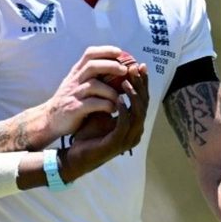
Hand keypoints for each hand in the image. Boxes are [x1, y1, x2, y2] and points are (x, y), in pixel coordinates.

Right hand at [43, 46, 131, 139]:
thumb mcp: (78, 84)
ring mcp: (73, 94)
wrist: (50, 120)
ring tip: (120, 98)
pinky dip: (106, 105)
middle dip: (111, 65)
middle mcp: (74, 80)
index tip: (120, 52)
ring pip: (94, 85)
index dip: (105, 50)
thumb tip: (118, 67)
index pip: (89, 54)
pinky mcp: (74, 108)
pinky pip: (93, 103)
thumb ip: (92, 76)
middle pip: (92, 66)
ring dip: (111, 91)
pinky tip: (112, 109)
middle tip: (125, 70)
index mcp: (76, 72)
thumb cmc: (71, 101)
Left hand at [62, 65, 148, 179]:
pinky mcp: (117, 143)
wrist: (75, 156)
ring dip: (134, 96)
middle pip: (145, 104)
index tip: (138, 65)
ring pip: (139, 114)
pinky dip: (123, 110)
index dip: (142, 82)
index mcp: (133, 124)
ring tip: (127, 81)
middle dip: (141, 85)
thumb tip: (110, 76)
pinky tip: (117, 99)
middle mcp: (135, 131)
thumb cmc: (89, 135)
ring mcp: (128, 139)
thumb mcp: (101, 112)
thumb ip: (109, 98)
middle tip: (136, 68)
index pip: (143, 100)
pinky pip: (125, 124)